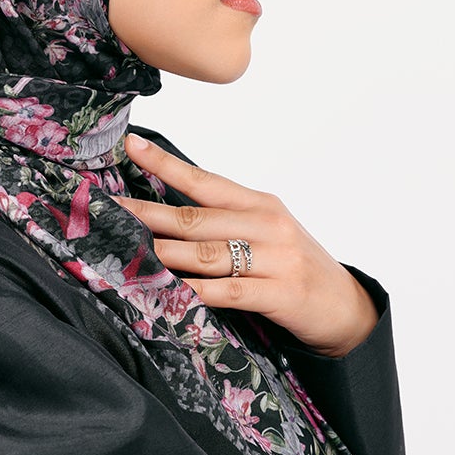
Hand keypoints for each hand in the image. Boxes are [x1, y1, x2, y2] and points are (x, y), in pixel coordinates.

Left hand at [117, 132, 378, 356]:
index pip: (204, 180)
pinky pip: (228, 292)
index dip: (165, 165)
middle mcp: (268, 224)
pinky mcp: (280, 293)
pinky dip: (195, 292)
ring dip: (162, 254)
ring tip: (125, 252)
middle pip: (194, 218)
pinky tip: (170, 292)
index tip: (131, 147)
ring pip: (206, 254)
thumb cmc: (296, 267)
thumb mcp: (267, 233)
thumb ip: (226, 223)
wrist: (347, 307)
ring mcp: (276, 258)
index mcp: (260, 203)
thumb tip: (167, 217)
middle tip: (107, 211)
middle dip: (146, 215)